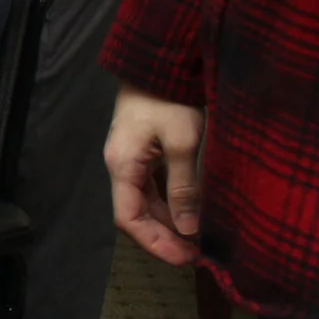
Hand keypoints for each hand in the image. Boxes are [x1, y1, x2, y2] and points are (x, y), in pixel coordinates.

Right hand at [104, 83, 205, 265]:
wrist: (158, 59)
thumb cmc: (169, 99)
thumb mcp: (184, 142)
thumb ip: (184, 187)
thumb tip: (188, 229)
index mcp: (123, 166)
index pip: (129, 219)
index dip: (155, 244)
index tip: (184, 259)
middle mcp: (121, 165)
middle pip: (135, 213)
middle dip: (164, 236)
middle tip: (197, 254)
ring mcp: (130, 157)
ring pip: (144, 200)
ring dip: (168, 221)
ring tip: (197, 236)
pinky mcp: (142, 149)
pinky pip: (151, 185)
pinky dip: (169, 202)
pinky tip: (190, 209)